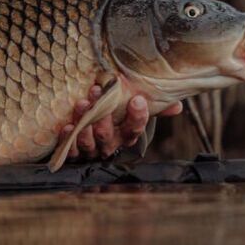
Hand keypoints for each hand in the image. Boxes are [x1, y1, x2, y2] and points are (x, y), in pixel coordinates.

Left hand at [63, 85, 182, 159]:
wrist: (90, 130)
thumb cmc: (115, 117)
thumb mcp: (133, 111)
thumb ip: (155, 108)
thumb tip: (178, 106)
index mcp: (126, 135)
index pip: (135, 129)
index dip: (137, 117)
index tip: (137, 99)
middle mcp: (109, 144)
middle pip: (108, 136)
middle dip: (103, 116)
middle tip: (99, 93)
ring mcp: (90, 150)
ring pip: (88, 142)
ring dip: (84, 124)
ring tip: (82, 104)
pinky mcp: (72, 151)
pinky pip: (70, 149)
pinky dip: (68, 138)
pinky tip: (66, 126)